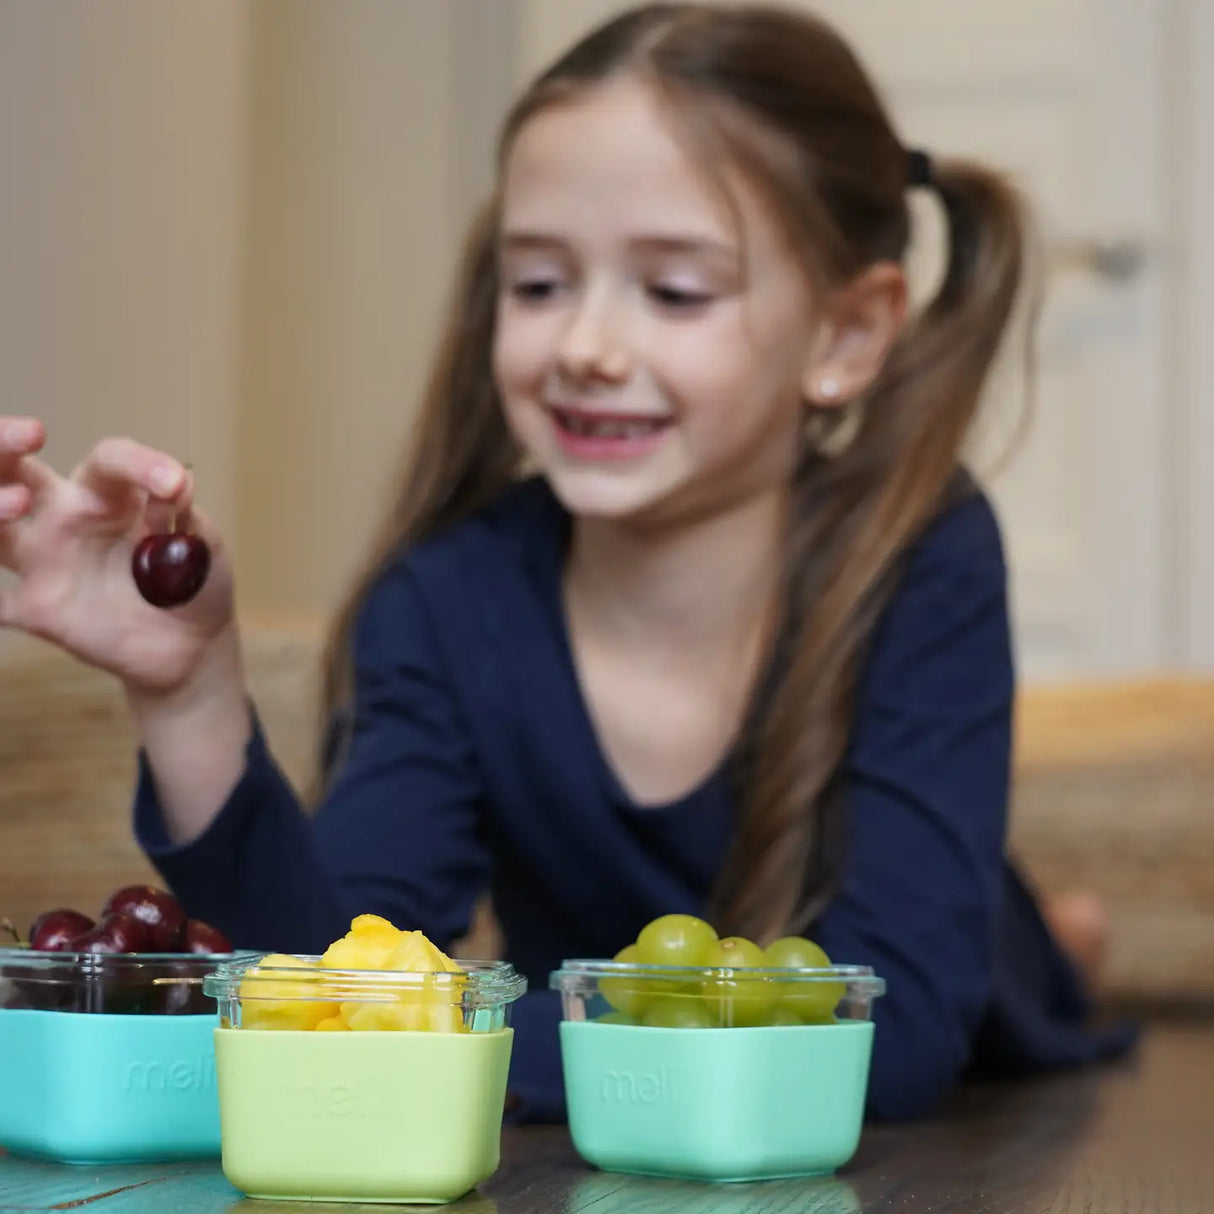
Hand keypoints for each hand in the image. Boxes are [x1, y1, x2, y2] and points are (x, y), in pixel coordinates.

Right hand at [0, 418, 234, 694]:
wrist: (194, 648)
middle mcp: (66, 518)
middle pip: (17, 470)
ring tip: (16, 506)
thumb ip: (187, 518)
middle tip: (30, 433)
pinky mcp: (38, 610)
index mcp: (110, 496)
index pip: (107, 461)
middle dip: (4, 444)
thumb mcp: (203, 547)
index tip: (174, 485)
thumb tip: (179, 484)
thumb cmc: (196, 583)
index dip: (138, 464)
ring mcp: (46, 562)